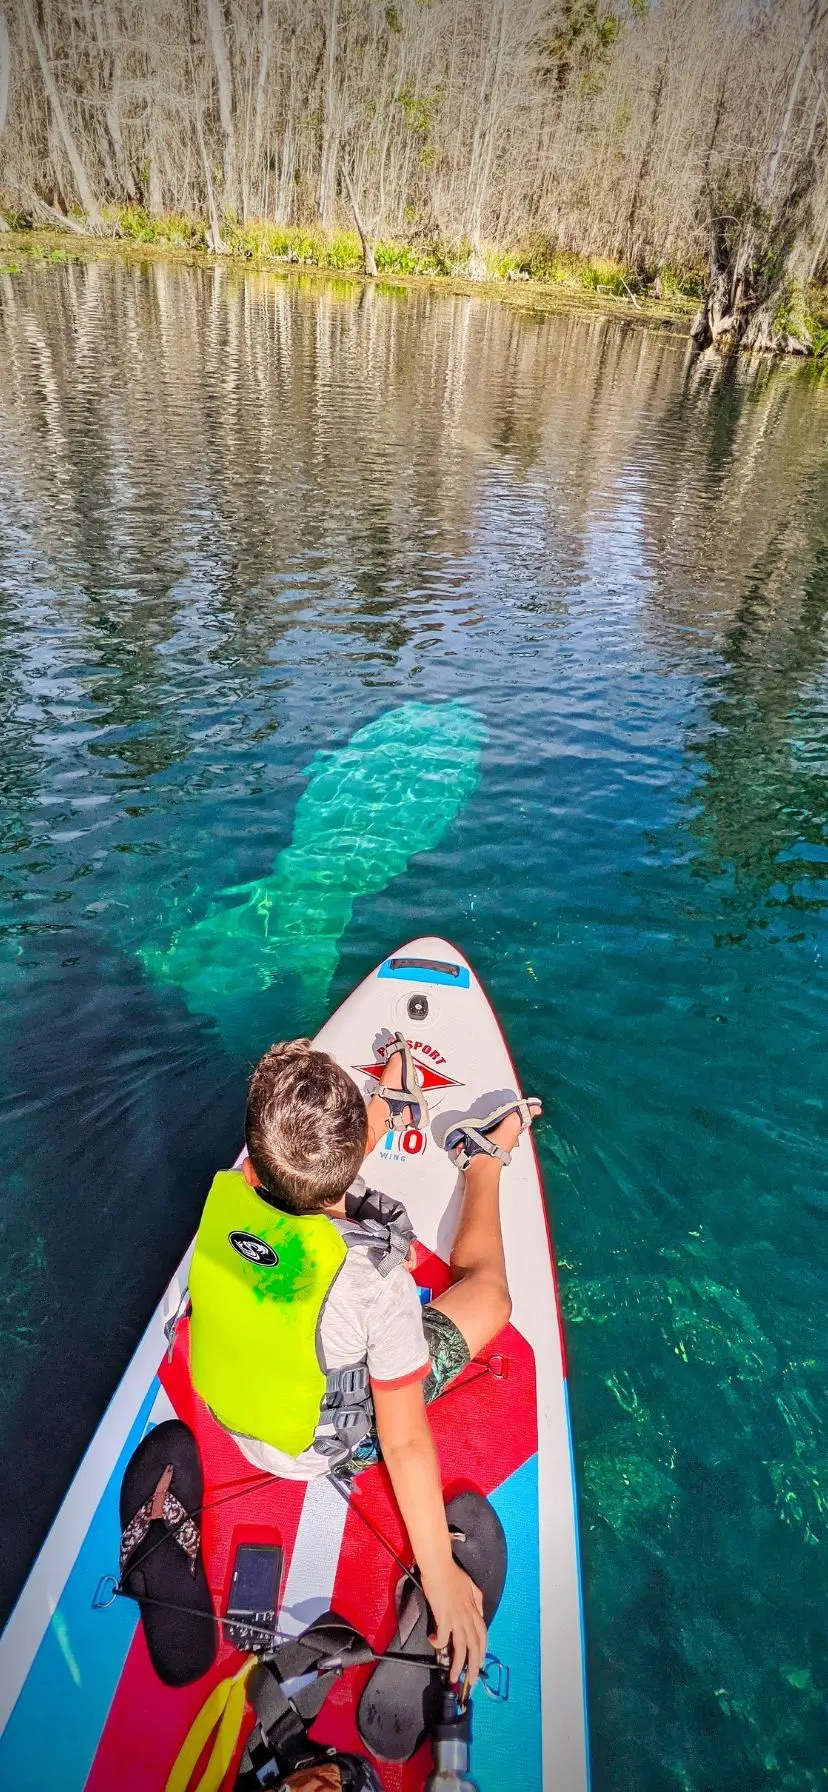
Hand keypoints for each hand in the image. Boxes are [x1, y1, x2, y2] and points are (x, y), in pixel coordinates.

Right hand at [422, 1558, 486, 1685]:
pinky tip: (434, 1643)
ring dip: (458, 1664)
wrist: (439, 1567)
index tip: (480, 1663)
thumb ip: (477, 1601)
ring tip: (453, 1677)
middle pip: (475, 1645)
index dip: (483, 1651)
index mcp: (475, 1610)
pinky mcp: (443, 1618)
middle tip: (470, 1681)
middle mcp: (468, 1617)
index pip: (483, 1635)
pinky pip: (443, 1638)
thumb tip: (479, 1614)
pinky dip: (439, 1644)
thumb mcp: (471, 1587)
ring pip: (461, 1647)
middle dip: (474, 1666)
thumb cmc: (452, 1574)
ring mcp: (456, 1618)